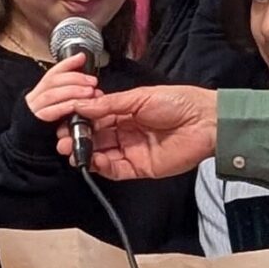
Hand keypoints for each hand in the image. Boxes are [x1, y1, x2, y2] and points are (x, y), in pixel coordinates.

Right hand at [23, 53, 102, 125]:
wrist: (30, 148)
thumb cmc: (50, 129)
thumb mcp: (60, 108)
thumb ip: (71, 95)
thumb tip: (90, 85)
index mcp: (41, 92)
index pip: (54, 72)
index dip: (67, 63)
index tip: (81, 57)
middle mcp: (35, 98)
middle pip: (53, 80)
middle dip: (75, 78)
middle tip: (92, 81)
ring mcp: (34, 110)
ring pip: (52, 94)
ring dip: (73, 91)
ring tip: (89, 92)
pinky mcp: (35, 124)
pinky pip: (50, 112)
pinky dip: (64, 107)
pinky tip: (76, 106)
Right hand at [61, 85, 218, 179]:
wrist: (206, 121)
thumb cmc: (177, 102)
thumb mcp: (140, 97)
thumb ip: (109, 105)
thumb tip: (81, 105)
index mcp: (125, 112)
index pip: (96, 118)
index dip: (80, 120)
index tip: (64, 120)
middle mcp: (126, 132)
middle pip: (96, 138)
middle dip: (78, 138)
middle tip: (63, 139)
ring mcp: (132, 150)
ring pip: (102, 155)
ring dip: (85, 153)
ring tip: (70, 150)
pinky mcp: (140, 167)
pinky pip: (116, 169)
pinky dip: (102, 166)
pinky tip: (92, 160)